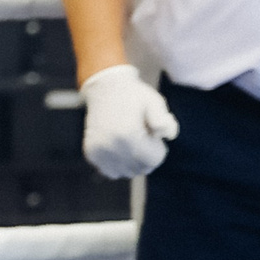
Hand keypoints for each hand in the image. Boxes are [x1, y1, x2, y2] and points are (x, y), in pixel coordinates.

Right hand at [80, 63, 177, 179]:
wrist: (104, 87)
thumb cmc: (133, 95)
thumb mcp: (154, 101)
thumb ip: (164, 120)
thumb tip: (168, 136)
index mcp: (128, 134)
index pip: (153, 160)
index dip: (159, 149)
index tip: (153, 134)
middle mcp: (111, 146)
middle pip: (140, 168)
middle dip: (146, 156)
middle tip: (142, 136)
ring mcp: (99, 151)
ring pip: (125, 172)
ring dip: (132, 161)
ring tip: (131, 141)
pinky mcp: (91, 152)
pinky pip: (111, 171)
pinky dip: (118, 164)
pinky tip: (120, 148)